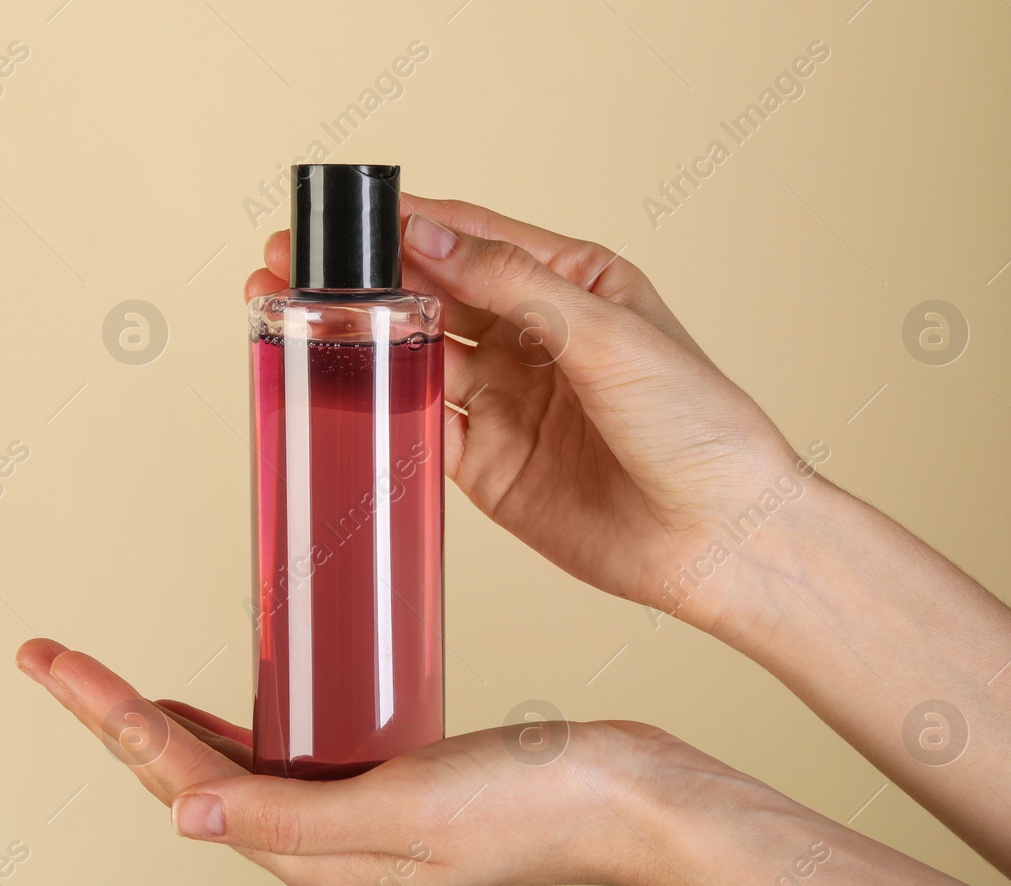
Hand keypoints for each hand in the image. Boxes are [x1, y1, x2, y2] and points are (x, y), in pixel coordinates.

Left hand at [15, 639, 719, 885]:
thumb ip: (283, 815)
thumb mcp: (397, 809)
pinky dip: (235, 724)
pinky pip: (282, 755)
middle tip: (49, 656)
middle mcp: (318, 849)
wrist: (626, 799)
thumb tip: (181, 814)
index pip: (179, 778)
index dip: (108, 714)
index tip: (52, 659)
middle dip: (112, 713)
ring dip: (160, 720)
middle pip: (185, 771)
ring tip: (101, 679)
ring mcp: (348, 818)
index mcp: (312, 862)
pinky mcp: (381, 784)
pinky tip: (220, 704)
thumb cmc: (528, 806)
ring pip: (226, 764)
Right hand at [247, 194, 816, 633]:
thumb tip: (432, 235)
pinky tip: (335, 395)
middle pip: (430, 295)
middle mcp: (532, 339)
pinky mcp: (489, 466)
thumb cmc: (696, 425)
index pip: (471, 239)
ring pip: (414, 359)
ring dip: (357, 341)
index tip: (341, 221)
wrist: (719, 539)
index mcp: (570, 285)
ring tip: (293, 320)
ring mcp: (506, 403)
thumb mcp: (607, 335)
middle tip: (290, 267)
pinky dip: (378, 414)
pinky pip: (419, 430)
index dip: (404, 227)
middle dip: (362, 280)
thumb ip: (513, 285)